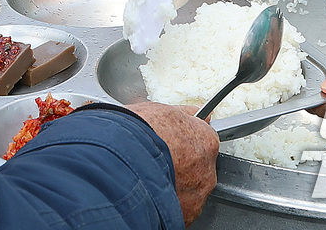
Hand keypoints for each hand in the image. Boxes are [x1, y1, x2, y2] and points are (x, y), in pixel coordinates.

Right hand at [127, 103, 218, 225]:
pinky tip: (150, 192)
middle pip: (199, 168)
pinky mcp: (182, 216)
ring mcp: (196, 196)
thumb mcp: (160, 110)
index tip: (173, 142)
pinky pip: (179, 209)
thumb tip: (196, 111)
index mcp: (205, 141)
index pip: (204, 141)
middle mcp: (206, 171)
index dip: (185, 142)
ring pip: (189, 190)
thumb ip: (184, 114)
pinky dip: (167, 203)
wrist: (119, 160)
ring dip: (175, 185)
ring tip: (150, 177)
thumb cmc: (137, 133)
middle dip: (182, 165)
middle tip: (158, 160)